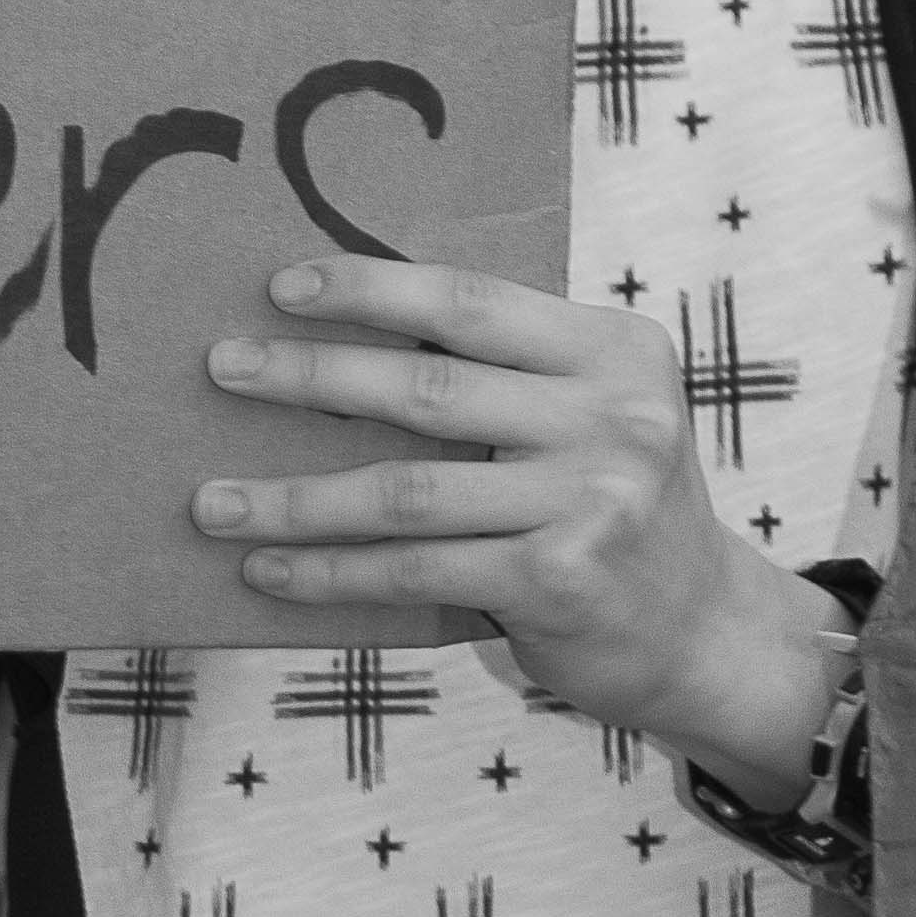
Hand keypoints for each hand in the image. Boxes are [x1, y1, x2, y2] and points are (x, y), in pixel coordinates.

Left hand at [192, 254, 849, 805]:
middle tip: (220, 367)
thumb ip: (502, 371)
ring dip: (295, 498)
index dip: (368, 288)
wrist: (703, 630)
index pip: (469, 301)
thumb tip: (338, 335)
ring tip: (212, 500)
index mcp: (610, 349)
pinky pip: (414, 569)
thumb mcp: (587, 409)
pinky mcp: (558, 581)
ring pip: (404, 490)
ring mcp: (589, 501)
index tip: (279, 286)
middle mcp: (611, 416)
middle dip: (309, 377)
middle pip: (426, 388)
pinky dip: (332, 570)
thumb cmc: (612, 503)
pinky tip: (269, 569)